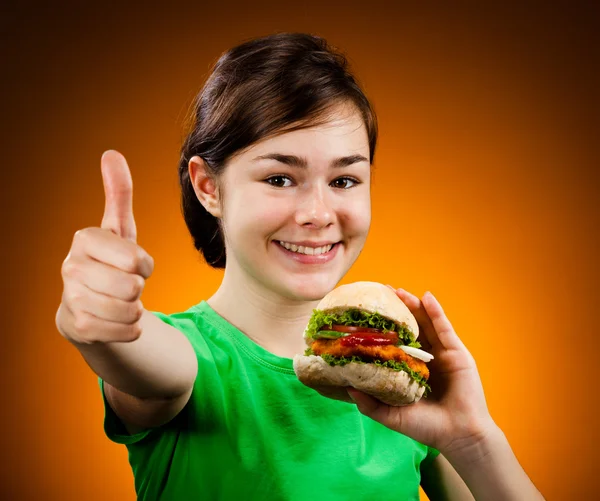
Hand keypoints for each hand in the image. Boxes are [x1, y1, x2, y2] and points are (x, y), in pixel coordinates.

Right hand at [55, 150, 153, 344]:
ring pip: (130, 310)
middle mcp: (70, 267)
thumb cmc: (109, 263)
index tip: (134, 265)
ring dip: (135, 309)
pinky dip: (131, 329)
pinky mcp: (78, 327)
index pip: (136, 259)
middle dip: (139, 289)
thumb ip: (118, 194)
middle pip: (133, 286)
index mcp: (84, 240)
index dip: (144, 265)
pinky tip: (118, 321)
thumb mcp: (118, 230)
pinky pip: (126, 331)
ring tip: (121, 302)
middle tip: (126, 286)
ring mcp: (71, 299)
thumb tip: (111, 153)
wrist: (87, 307)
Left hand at [347, 288, 495, 454]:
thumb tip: (346, 386)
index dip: (382, 328)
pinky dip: (436, 311)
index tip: (366, 314)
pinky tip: (427, 297)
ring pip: (425, 323)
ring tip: (398, 290)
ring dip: (413, 305)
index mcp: (410, 369)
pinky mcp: (457, 352)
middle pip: (409, 327)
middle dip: (396, 309)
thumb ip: (369, 403)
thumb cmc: (426, 427)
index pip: (394, 342)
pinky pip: (444, 327)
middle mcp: (425, 358)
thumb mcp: (391, 415)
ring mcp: (441, 353)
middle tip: (380, 292)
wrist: (458, 435)